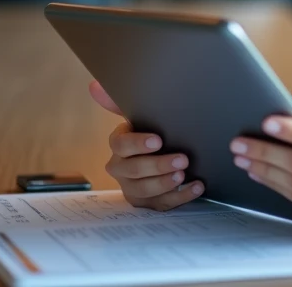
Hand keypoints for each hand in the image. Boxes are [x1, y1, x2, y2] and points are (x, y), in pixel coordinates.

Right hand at [88, 80, 203, 209]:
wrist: (159, 156)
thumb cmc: (148, 132)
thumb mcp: (140, 116)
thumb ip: (119, 102)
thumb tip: (94, 85)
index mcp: (119, 145)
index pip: (120, 145)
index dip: (138, 144)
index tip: (158, 141)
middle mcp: (121, 169)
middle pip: (134, 170)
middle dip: (158, 165)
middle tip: (182, 159)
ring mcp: (133, 188)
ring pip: (144, 190)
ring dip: (165, 183)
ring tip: (184, 175)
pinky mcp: (148, 203)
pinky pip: (162, 204)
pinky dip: (181, 196)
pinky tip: (196, 187)